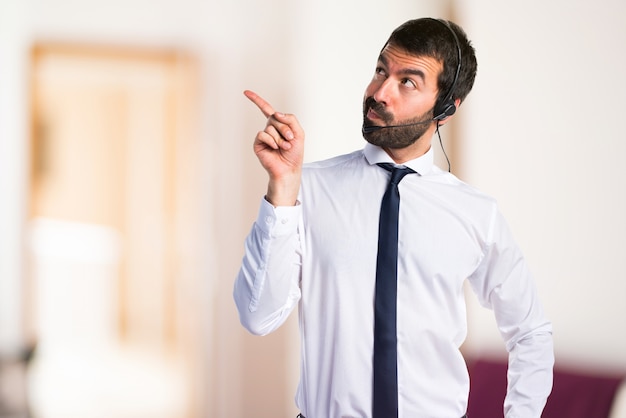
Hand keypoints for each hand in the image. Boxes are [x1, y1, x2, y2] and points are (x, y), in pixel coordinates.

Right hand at [244, 90, 303, 205]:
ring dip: (281, 138)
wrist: (289, 169)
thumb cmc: (294, 153)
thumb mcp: (299, 133)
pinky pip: (263, 134)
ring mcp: (263, 136)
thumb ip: (290, 119)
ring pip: (270, 127)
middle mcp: (270, 129)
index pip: (266, 109)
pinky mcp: (258, 143)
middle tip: (290, 139)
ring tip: (284, 147)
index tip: (246, 92)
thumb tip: (276, 113)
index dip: (256, 100)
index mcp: (278, 124)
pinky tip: (275, 148)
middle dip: (285, 128)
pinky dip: (271, 141)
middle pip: (275, 117)